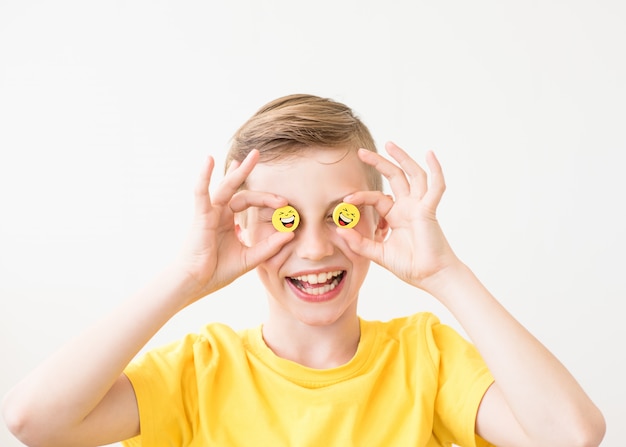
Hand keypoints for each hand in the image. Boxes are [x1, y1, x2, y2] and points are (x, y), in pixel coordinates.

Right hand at [175, 150, 293, 302]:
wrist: (195, 283)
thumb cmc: (216, 272)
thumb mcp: (249, 258)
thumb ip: (269, 247)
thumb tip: (291, 234)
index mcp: (228, 221)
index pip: (248, 201)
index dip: (265, 199)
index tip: (284, 203)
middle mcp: (219, 213)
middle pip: (239, 190)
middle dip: (250, 174)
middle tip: (261, 157)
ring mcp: (209, 213)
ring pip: (226, 187)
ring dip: (238, 172)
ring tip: (250, 156)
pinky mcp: (200, 216)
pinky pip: (201, 192)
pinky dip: (204, 176)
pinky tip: (208, 160)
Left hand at [337, 142, 459, 291]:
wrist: (431, 277)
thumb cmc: (409, 266)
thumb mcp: (378, 253)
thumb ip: (359, 243)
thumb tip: (338, 230)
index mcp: (396, 215)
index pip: (376, 197)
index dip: (360, 196)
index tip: (344, 200)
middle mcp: (408, 206)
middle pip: (394, 177)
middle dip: (379, 162)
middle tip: (360, 152)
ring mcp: (420, 206)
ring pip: (413, 175)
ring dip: (402, 158)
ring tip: (389, 144)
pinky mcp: (429, 210)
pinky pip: (436, 187)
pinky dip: (436, 170)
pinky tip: (430, 154)